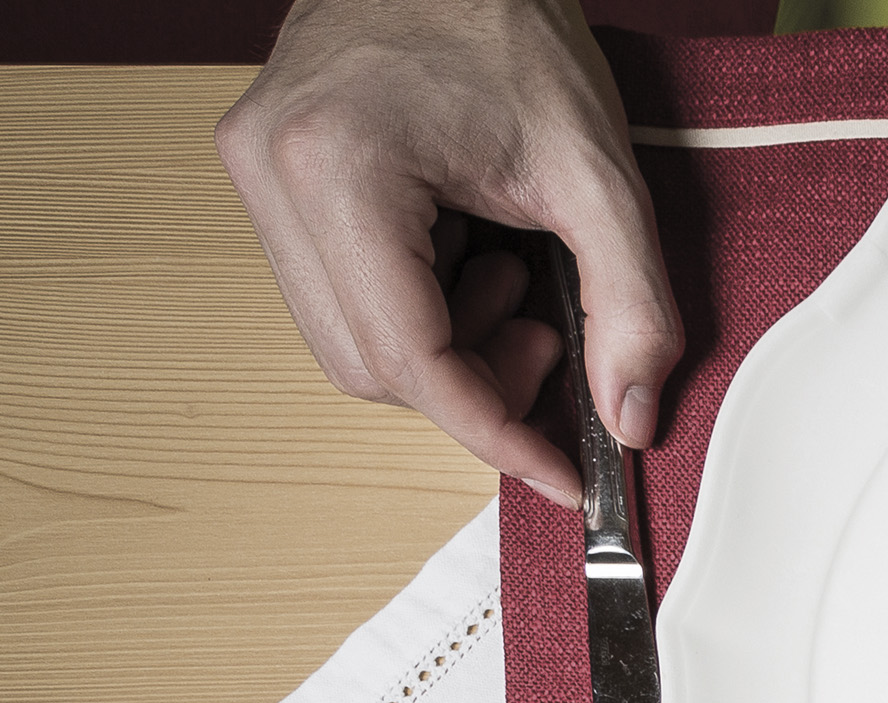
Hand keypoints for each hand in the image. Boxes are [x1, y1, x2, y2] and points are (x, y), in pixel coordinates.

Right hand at [217, 0, 682, 505]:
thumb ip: (630, 305)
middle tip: (550, 336)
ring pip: (352, 343)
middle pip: (371, 368)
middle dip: (474, 385)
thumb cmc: (510, 24)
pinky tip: (471, 251)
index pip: (410, 361)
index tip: (564, 473)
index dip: (495, 431)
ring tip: (513, 274)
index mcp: (338, 166)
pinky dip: (421, 306)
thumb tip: (629, 417)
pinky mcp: (268, 173)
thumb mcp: (598, 172)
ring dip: (450, 345)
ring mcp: (256, 172)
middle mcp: (270, 172)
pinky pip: (342, 295)